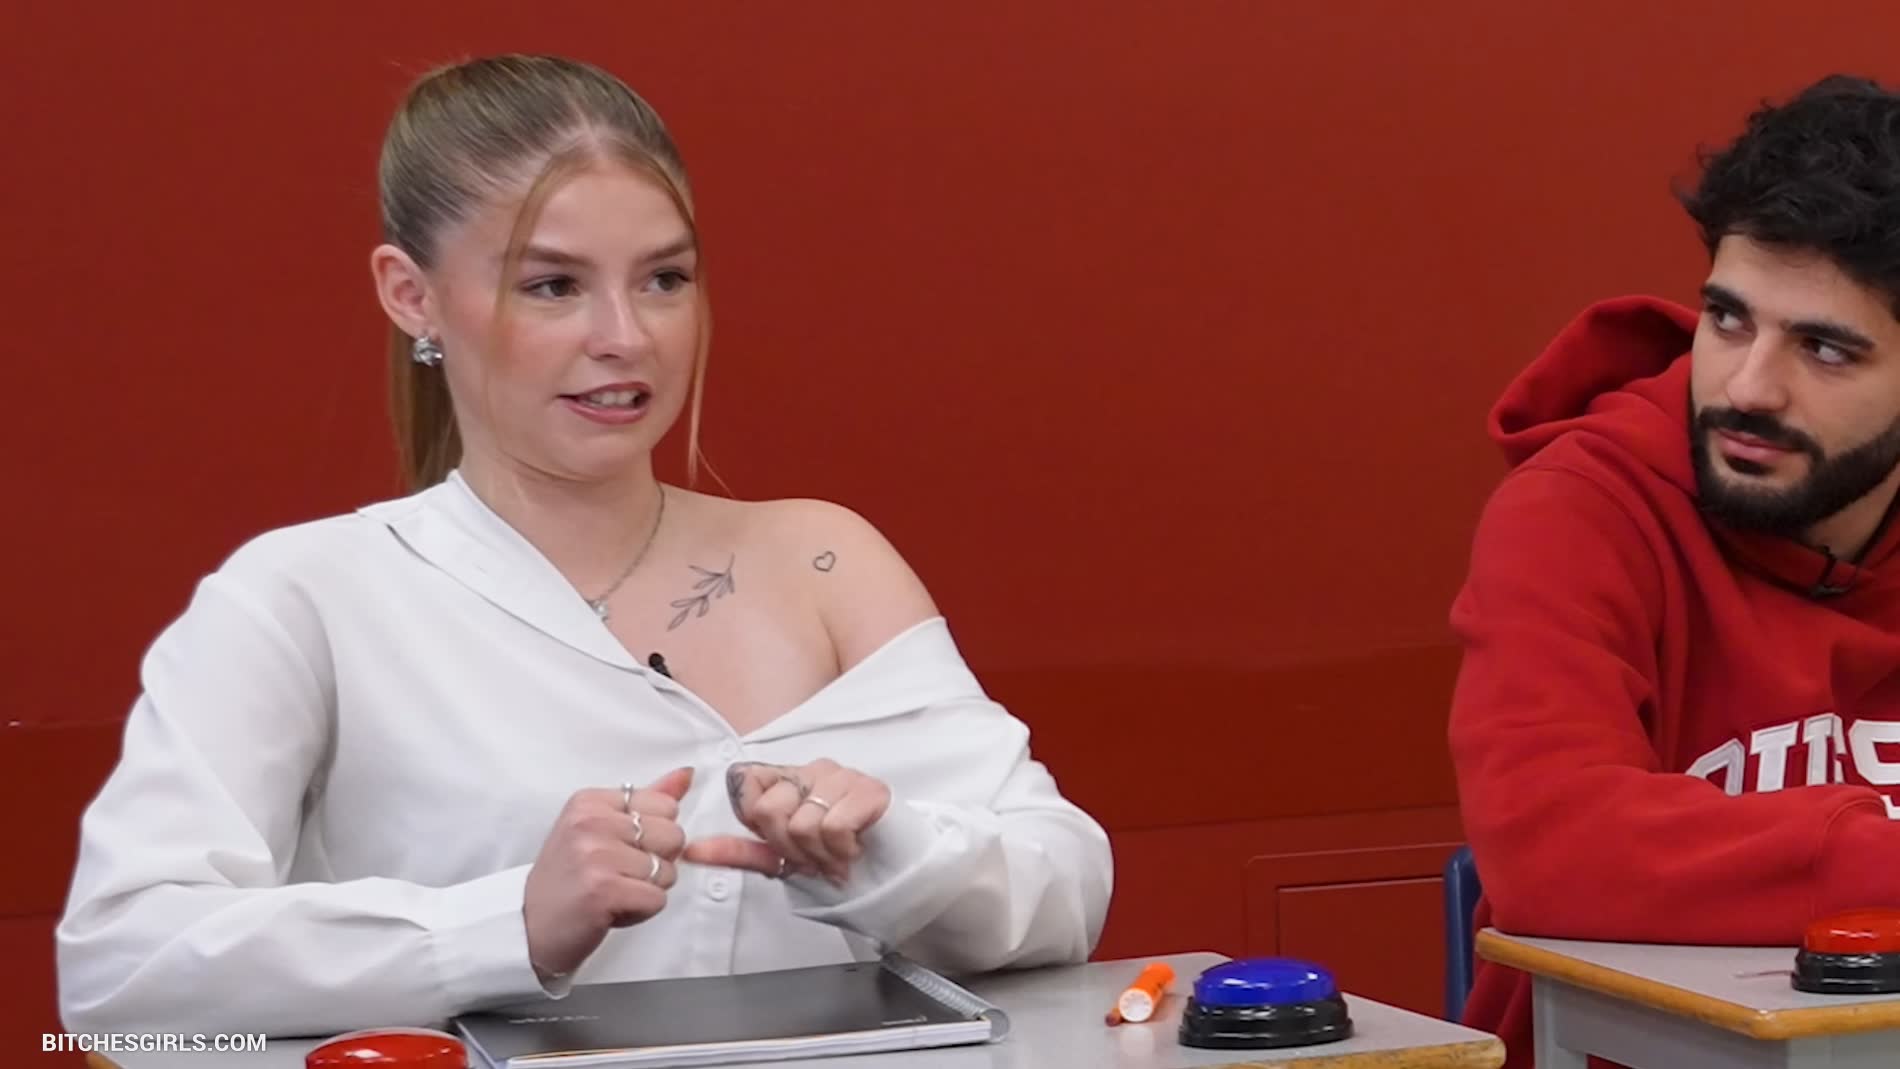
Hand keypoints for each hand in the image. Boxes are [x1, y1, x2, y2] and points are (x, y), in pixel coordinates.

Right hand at [522, 766, 692, 980]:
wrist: (527, 928)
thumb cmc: (567, 880)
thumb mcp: (599, 830)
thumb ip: (646, 802)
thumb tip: (686, 775)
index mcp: (590, 801)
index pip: (665, 806)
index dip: (653, 836)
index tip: (617, 850)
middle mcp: (591, 822)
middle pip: (674, 836)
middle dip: (656, 864)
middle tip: (616, 875)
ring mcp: (596, 855)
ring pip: (668, 871)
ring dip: (646, 890)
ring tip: (611, 892)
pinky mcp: (603, 890)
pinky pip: (657, 899)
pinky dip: (641, 912)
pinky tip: (611, 910)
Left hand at [685, 759, 890, 883]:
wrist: (890, 868)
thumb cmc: (833, 855)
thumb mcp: (780, 855)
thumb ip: (737, 850)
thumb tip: (691, 851)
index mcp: (787, 777)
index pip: (744, 781)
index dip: (755, 822)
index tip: (780, 841)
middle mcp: (813, 768)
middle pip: (769, 810)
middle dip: (790, 847)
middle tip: (814, 856)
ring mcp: (843, 776)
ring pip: (802, 823)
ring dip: (820, 855)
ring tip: (837, 856)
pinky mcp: (870, 790)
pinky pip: (833, 826)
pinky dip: (841, 851)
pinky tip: (853, 850)